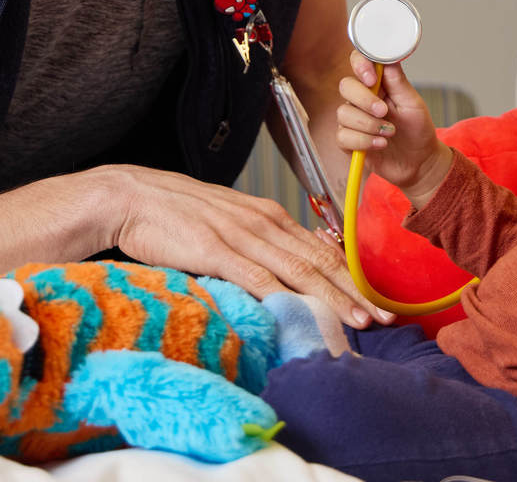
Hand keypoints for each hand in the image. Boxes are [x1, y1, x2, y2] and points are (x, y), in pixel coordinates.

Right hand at [101, 164, 392, 327]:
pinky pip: (256, 276)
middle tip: (383, 316)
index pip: (319, 250)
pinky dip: (284, 296)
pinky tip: (302, 313)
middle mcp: (262, 222)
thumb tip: (283, 270)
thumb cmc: (176, 213)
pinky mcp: (215, 250)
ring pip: (298, 271)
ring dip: (332, 297)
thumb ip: (257, 242)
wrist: (132, 195)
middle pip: (318, 262)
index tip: (374, 300)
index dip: (350, 277)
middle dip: (355, 291)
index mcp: (267, 215)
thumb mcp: (227, 221)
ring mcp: (240, 235)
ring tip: (358, 320)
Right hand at [336, 51, 453, 206]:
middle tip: (384, 111)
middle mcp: (362, 99)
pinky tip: (381, 144)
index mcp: (378, 84)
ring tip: (390, 132)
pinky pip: (343, 136)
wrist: (420, 163)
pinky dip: (363, 141)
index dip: (360, 65)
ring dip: (369, 124)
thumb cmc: (418, 130)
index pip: (358, 63)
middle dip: (364, 99)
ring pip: (344, 113)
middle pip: (346, 86)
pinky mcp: (349, 141)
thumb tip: (388, 58)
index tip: (371, 78)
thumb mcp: (413, 103)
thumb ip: (398, 82)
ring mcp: (353, 120)